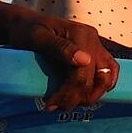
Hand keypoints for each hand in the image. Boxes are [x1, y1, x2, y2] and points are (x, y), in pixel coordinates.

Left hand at [0, 7, 117, 110]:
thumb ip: (59, 47)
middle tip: (56, 107)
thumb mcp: (37, 37)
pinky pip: (107, 74)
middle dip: (78, 98)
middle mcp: (93, 39)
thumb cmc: (26, 30)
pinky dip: (99, 88)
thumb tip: (84, 61)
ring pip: (106, 78)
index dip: (69, 93)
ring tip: (67, 104)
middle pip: (98, 78)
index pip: (83, 72)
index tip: (50, 105)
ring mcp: (96, 47)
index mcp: (81, 34)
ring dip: (90, 96)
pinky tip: (83, 97)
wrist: (24, 25)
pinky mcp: (95, 54)